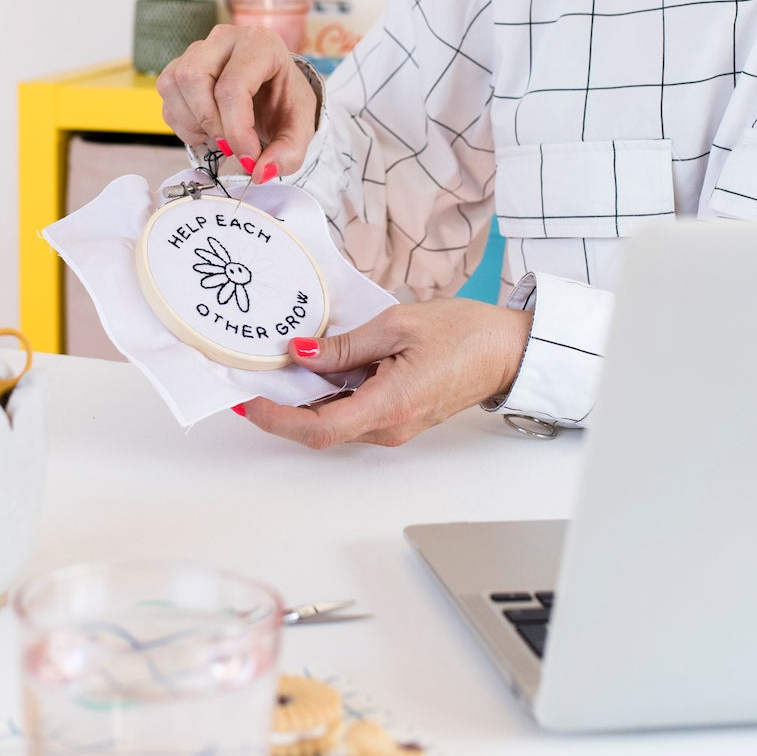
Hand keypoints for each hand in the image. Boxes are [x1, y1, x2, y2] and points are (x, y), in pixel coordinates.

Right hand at [156, 24, 317, 181]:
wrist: (272, 90)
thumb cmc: (283, 100)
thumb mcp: (299, 127)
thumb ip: (289, 152)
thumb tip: (262, 171)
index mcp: (261, 44)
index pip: (233, 86)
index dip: (237, 130)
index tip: (249, 157)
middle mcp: (225, 38)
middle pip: (194, 78)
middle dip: (210, 123)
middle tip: (230, 146)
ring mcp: (197, 50)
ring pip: (174, 85)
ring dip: (193, 123)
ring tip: (219, 135)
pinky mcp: (179, 66)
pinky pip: (166, 96)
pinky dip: (183, 123)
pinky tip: (206, 128)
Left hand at [241, 299, 532, 447]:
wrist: (507, 351)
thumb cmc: (465, 334)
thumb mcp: (397, 325)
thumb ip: (344, 345)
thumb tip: (300, 353)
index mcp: (389, 405)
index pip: (318, 428)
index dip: (277, 419)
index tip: (249, 400)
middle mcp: (389, 428)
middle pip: (319, 430)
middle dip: (281, 407)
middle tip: (253, 378)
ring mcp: (394, 427)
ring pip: (333, 423)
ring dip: (303, 401)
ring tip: (279, 368)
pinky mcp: (398, 419)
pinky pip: (352, 414)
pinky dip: (326, 396)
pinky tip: (314, 370)